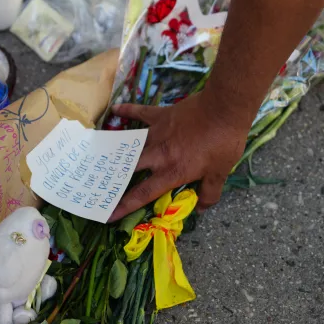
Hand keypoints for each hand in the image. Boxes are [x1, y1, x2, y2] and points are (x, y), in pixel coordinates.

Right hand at [108, 92, 249, 220]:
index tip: (109, 214)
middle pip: (130, 168)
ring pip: (131, 144)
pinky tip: (115, 109)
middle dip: (114, 179)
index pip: (144, 193)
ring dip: (116, 150)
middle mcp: (159, 154)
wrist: (223, 109)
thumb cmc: (223, 143)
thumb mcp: (220, 172)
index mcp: (172, 171)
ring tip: (99, 156)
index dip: (126, 205)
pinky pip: (140, 113)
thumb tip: (203, 209)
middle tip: (99, 185)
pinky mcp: (160, 116)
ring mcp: (157, 133)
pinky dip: (128, 110)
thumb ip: (210, 192)